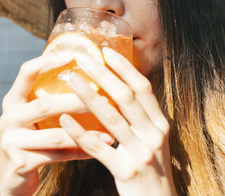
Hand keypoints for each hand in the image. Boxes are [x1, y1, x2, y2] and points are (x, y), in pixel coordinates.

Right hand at [0, 52, 113, 195]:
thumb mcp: (31, 119)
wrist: (8, 180)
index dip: (49, 61)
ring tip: (110, 129)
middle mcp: (8, 118)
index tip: (74, 55)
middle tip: (106, 98)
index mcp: (12, 101)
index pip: (27, 72)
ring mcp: (11, 141)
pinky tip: (100, 148)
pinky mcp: (20, 162)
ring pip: (55, 134)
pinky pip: (58, 155)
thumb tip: (90, 77)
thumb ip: (48, 101)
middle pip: (45, 105)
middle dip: (78, 100)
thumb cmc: (29, 143)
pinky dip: (82, 151)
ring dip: (86, 132)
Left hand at [60, 47, 176, 195]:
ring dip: (88, 96)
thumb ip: (139, 120)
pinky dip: (80, 132)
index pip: (143, 88)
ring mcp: (141, 153)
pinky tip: (63, 120)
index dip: (125, 68)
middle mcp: (154, 135)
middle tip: (82, 58)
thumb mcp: (152, 142)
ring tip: (69, 80)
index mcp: (161, 124)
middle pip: (126, 97)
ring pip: (112, 118)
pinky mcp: (127, 172)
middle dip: (103, 75)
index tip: (106, 51)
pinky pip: (99, 148)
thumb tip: (117, 92)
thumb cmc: (150, 172)